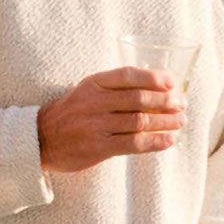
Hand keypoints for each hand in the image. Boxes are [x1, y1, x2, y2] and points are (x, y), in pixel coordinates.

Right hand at [38, 67, 184, 173]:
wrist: (41, 138)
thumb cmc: (72, 113)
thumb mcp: (87, 90)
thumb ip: (114, 87)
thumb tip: (156, 88)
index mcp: (93, 83)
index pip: (128, 76)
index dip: (153, 78)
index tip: (172, 82)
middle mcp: (95, 102)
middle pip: (138, 99)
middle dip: (166, 101)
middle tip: (182, 104)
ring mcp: (96, 125)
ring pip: (139, 121)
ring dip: (165, 121)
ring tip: (180, 122)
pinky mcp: (99, 147)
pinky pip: (134, 143)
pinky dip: (155, 142)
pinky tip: (169, 140)